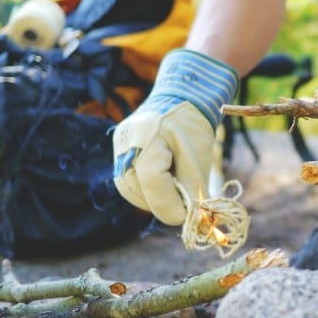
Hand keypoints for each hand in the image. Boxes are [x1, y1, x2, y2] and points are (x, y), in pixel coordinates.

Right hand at [112, 49, 237, 224]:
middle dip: (163, 204)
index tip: (189, 216)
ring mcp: (119, 147)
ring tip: (176, 190)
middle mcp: (126, 143)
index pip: (153, 181)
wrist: (181, 98)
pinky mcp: (118, 153)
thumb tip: (194, 220)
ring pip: (130, 191)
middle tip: (186, 205)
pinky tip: (164, 183)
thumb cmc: (193, 126)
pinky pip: (128, 181)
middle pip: (137, 190)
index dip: (171, 204)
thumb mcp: (199, 158)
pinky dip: (147, 190)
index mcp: (148, 137)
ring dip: (154, 199)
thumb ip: (193, 189)